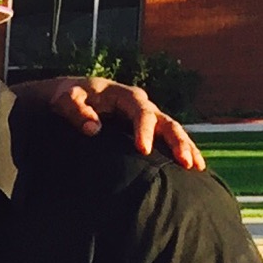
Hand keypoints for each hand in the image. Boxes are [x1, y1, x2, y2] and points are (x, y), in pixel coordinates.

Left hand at [19, 75, 204, 172]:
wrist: (73, 94)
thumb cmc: (68, 97)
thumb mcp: (65, 100)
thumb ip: (76, 111)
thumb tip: (93, 129)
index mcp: (125, 96)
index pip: (141, 112)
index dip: (144, 130)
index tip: (143, 150)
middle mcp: (142, 105)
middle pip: (165, 121)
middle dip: (176, 142)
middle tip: (184, 162)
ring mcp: (148, 117)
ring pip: (173, 130)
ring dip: (186, 147)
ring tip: (197, 167)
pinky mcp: (147, 129)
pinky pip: (168, 138)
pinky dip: (181, 150)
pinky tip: (192, 168)